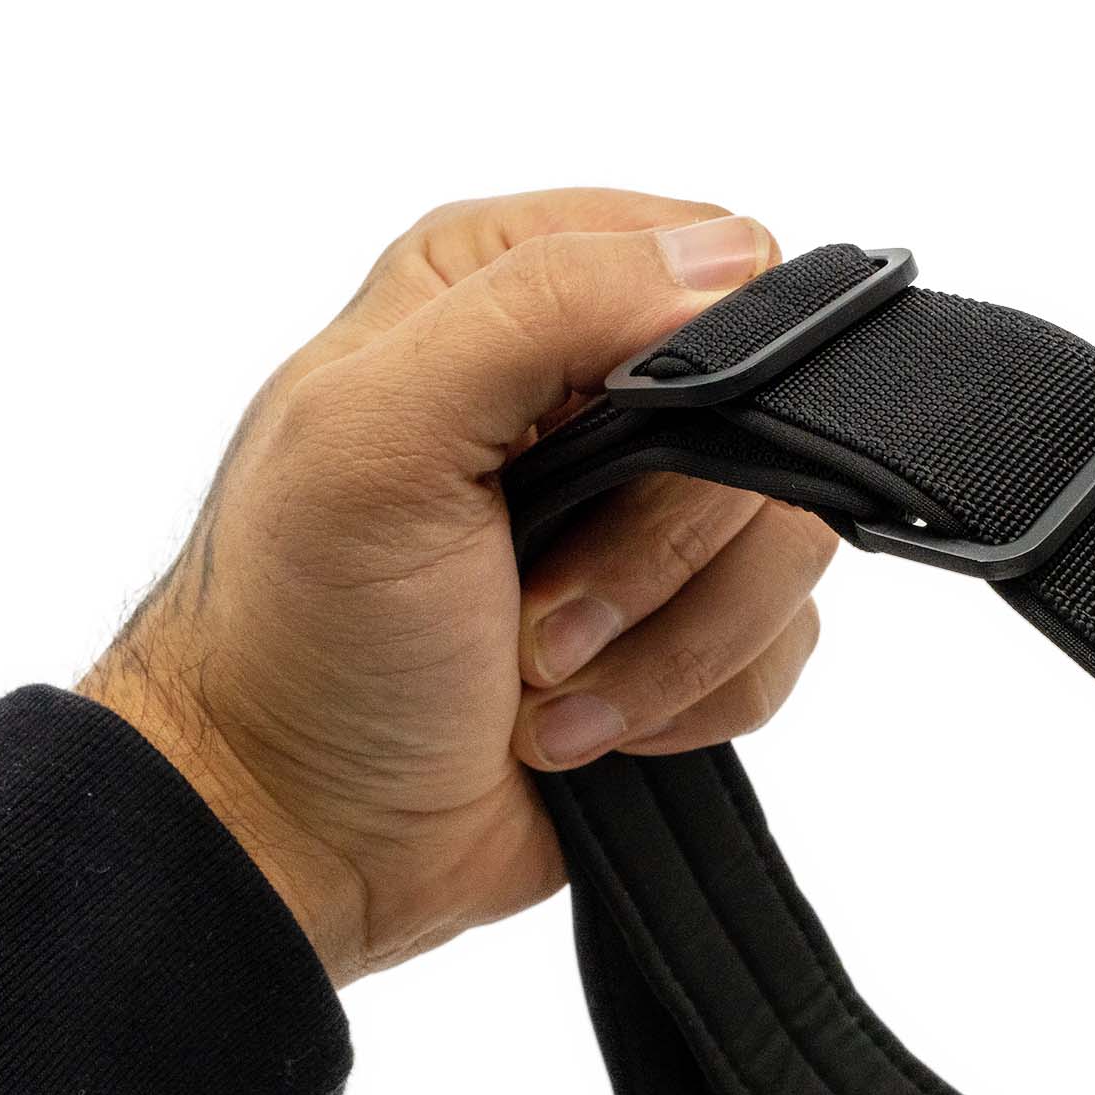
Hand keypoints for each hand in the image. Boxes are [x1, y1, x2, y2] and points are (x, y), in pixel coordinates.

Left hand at [82, 189, 836, 986]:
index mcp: (508, 289)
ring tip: (549, 685)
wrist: (310, 832)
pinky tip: (584, 722)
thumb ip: (540, 309)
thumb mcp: (379, 439)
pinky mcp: (687, 626)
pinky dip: (686, 703)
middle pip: (771, 426)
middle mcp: (590, 391)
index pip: (713, 262)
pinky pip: (779, 649)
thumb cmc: (306, 640)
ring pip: (788, 550)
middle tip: (542, 614)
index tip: (617, 463)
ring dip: (668, 646)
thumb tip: (725, 265)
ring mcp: (647, 519)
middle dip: (660, 552)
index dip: (707, 371)